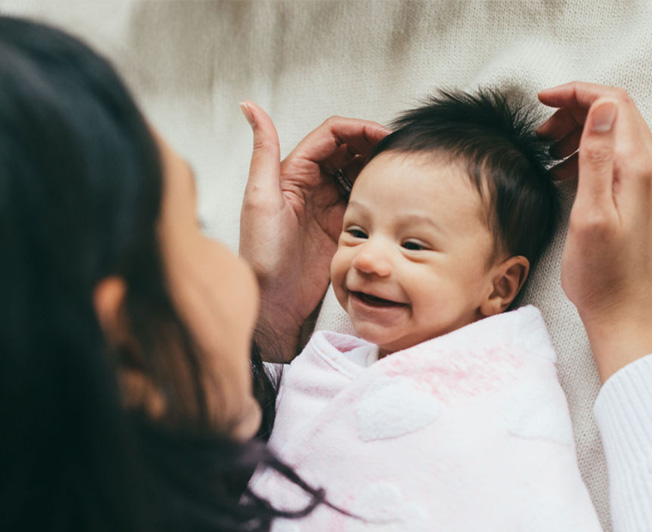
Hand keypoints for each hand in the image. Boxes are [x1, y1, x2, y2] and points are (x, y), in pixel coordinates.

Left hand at [238, 102, 387, 361]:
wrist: (273, 304)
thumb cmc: (261, 256)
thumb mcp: (260, 199)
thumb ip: (263, 151)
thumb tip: (250, 106)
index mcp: (291, 172)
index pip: (330, 135)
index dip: (358, 129)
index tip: (384, 135)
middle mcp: (310, 185)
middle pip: (348, 150)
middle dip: (373, 143)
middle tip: (400, 151)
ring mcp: (327, 207)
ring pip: (358, 173)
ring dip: (378, 166)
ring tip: (402, 169)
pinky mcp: (341, 228)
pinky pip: (364, 201)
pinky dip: (379, 193)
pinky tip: (395, 195)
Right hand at [537, 82, 651, 381]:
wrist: (625, 313)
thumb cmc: (602, 274)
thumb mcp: (591, 214)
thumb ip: (598, 157)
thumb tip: (602, 108)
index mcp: (641, 168)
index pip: (614, 104)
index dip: (577, 93)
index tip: (541, 102)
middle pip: (617, 113)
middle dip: (575, 110)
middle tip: (539, 133)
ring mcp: (651, 182)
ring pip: (616, 133)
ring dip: (580, 131)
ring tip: (546, 151)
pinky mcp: (643, 196)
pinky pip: (618, 157)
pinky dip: (588, 152)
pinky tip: (563, 171)